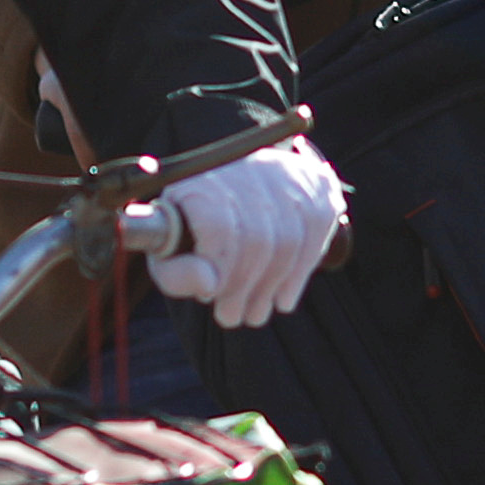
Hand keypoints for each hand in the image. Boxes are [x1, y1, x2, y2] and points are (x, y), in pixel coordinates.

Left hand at [152, 135, 346, 326]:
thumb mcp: (166, 250)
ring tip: (257, 314)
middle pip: (259, 239)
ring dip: (275, 286)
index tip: (211, 299)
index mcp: (202, 180)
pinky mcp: (313, 181)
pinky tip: (284, 297)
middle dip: (248, 288)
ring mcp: (285, 171)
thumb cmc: (191, 228)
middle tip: (236, 317)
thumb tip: (209, 286)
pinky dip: (303, 271)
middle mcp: (247, 166)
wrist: (226, 186)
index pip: (221, 230)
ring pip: (291, 238)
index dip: (221, 272)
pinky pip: (318, 229)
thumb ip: (176, 273)